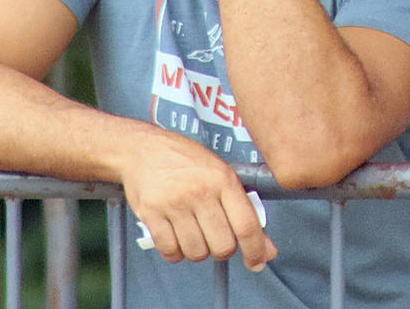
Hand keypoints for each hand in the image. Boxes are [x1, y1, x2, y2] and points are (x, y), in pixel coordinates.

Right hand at [118, 130, 276, 269]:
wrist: (143, 148)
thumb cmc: (184, 160)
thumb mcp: (220, 173)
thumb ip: (243, 209)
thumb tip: (266, 247)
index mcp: (222, 179)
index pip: (246, 225)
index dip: (256, 250)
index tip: (257, 261)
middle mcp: (200, 192)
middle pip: (222, 245)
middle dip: (222, 249)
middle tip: (216, 238)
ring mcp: (174, 204)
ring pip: (196, 252)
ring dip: (198, 250)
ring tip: (194, 233)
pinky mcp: (152, 214)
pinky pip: (170, 250)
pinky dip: (175, 252)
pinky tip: (176, 236)